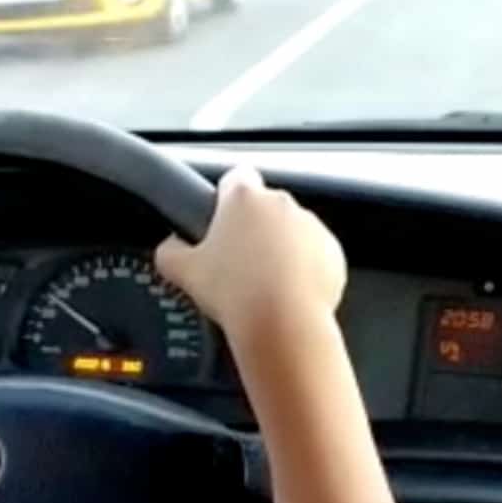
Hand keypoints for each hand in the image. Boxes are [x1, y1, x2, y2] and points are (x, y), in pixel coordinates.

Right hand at [155, 167, 346, 359]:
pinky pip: (314, 252)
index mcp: (242, 198)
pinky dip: (303, 267)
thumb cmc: (236, 293)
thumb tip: (169, 248)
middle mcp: (279, 203)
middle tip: (235, 262)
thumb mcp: (183, 272)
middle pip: (262, 207)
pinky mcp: (332, 250)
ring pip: (290, 229)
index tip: (221, 218)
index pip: (234, 178)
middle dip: (251, 228)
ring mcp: (310, 225)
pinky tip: (285, 292)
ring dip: (278, 247)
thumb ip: (170, 251)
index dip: (225, 197)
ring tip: (261, 283)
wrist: (283, 324)